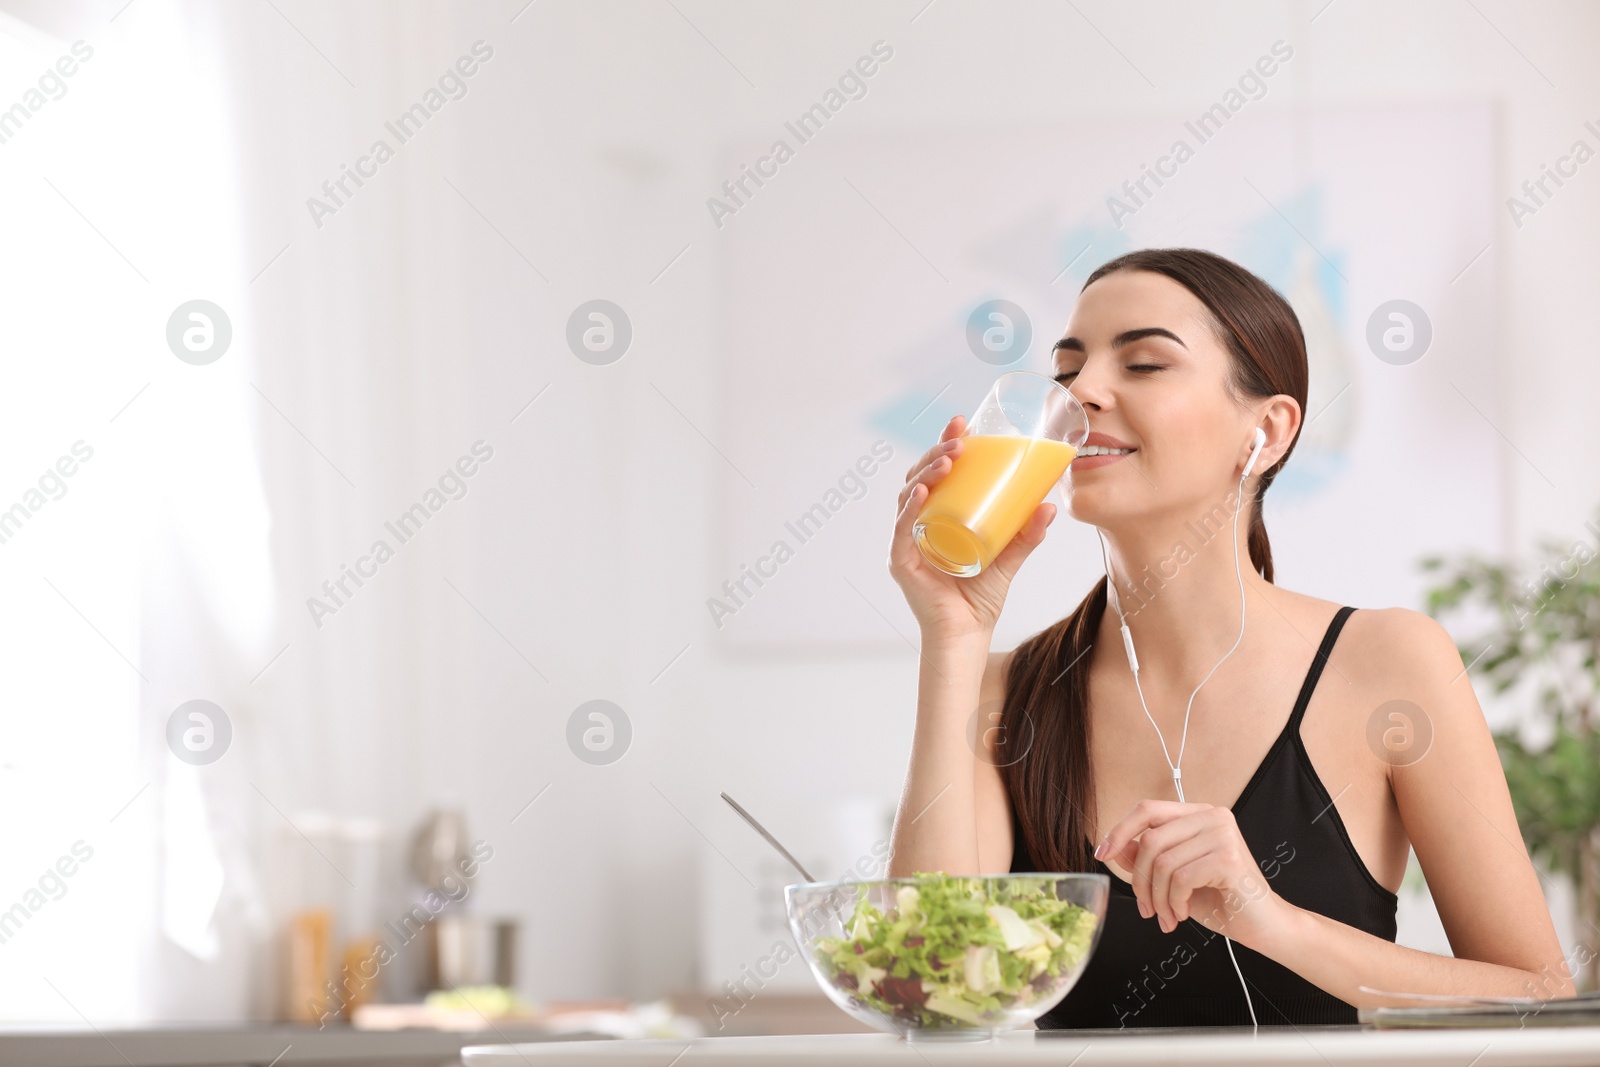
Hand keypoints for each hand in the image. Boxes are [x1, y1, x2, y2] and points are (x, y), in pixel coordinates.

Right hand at [888, 413, 1056, 638]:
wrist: (967, 634)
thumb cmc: (981, 597)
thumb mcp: (1010, 558)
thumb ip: (1027, 535)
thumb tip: (1050, 506)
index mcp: (938, 516)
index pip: (937, 472)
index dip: (945, 443)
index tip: (962, 421)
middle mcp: (918, 523)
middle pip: (919, 477)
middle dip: (936, 452)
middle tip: (959, 439)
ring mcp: (907, 540)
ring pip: (908, 495)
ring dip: (926, 472)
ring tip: (949, 459)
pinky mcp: (901, 560)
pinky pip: (903, 529)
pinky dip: (910, 509)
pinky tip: (922, 492)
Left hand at [1096, 800, 1286, 948]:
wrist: (1262, 926)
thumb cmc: (1220, 901)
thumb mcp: (1173, 877)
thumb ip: (1146, 858)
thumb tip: (1115, 846)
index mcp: (1197, 814)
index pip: (1148, 809)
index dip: (1119, 830)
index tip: (1102, 854)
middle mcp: (1212, 816)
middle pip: (1150, 839)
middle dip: (1140, 880)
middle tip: (1146, 909)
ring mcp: (1223, 834)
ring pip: (1162, 862)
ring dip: (1157, 898)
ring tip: (1167, 916)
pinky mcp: (1228, 857)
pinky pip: (1180, 878)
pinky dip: (1174, 902)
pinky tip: (1181, 914)